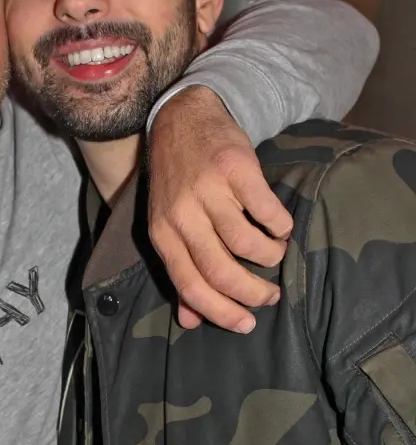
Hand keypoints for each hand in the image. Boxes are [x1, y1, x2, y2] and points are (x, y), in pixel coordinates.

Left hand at [146, 85, 292, 331]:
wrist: (182, 120)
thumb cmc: (177, 182)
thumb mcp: (168, 225)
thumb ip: (180, 273)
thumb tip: (191, 322)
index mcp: (162, 234)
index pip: (190, 284)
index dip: (220, 311)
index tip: (247, 324)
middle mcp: (182, 214)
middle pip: (220, 270)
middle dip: (252, 293)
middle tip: (270, 296)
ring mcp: (209, 189)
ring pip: (247, 242)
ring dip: (270, 257)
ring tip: (275, 255)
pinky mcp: (236, 168)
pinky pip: (267, 211)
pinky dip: (280, 226)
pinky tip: (280, 228)